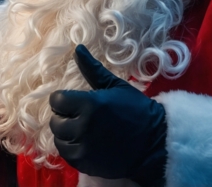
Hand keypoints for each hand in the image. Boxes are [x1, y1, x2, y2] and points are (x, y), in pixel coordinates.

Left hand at [49, 45, 166, 184]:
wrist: (154, 143)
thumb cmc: (136, 110)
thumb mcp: (116, 86)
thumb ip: (92, 69)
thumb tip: (78, 48)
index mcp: (89, 104)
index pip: (57, 100)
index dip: (64, 99)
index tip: (74, 101)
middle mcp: (83, 126)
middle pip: (56, 120)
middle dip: (64, 116)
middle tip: (79, 116)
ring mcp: (84, 147)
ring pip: (59, 139)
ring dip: (67, 134)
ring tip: (82, 130)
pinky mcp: (86, 163)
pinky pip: (66, 155)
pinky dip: (72, 148)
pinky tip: (85, 142)